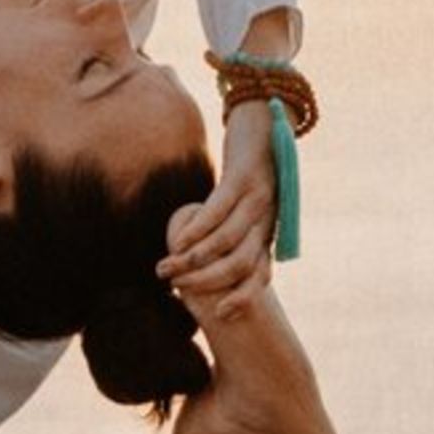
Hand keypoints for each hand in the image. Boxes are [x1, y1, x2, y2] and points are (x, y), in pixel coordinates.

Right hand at [159, 99, 279, 322]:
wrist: (265, 118)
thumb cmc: (248, 166)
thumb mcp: (244, 202)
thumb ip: (230, 229)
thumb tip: (207, 259)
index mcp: (268, 229)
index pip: (261, 274)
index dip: (243, 298)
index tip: (218, 315)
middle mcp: (266, 219)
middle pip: (240, 264)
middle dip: (206, 283)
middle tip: (174, 287)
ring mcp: (257, 198)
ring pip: (226, 241)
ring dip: (192, 259)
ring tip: (165, 267)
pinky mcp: (242, 176)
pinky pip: (218, 209)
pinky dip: (196, 228)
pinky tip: (177, 237)